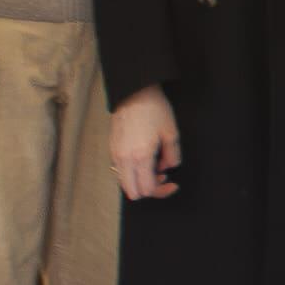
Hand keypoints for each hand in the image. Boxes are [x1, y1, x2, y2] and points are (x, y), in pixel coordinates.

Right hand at [110, 86, 179, 202]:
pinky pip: (120, 170)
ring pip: (124, 183)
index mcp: (140, 156)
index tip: (172, 183)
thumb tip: (167, 167)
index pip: (147, 189)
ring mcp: (115, 154)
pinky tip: (143, 159)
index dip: (161, 191)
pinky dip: (132, 172)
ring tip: (154, 166)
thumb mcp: (171, 133)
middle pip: (133, 192)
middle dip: (149, 190)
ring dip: (139, 181)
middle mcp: (124, 159)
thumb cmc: (154, 109)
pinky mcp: (111, 149)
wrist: (133, 92)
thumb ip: (172, 156)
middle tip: (161, 176)